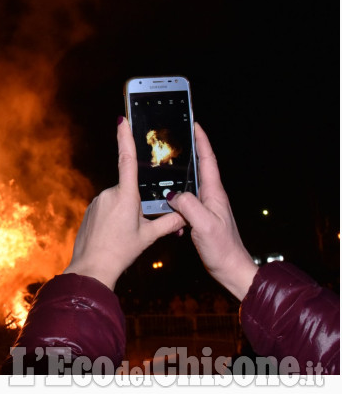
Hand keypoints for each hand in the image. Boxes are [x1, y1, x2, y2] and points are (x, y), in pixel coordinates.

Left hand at [64, 117, 185, 289]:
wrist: (92, 267)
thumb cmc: (120, 252)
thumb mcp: (148, 237)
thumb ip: (168, 223)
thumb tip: (185, 215)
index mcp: (125, 195)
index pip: (127, 160)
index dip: (125, 138)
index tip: (123, 119)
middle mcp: (109, 193)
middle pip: (128, 189)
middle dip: (135, 203)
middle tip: (135, 227)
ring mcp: (97, 201)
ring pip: (117, 200)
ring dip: (123, 212)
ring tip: (122, 235)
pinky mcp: (89, 210)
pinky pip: (105, 208)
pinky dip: (112, 218)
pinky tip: (112, 235)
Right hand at [166, 123, 257, 299]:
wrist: (231, 270)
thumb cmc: (223, 248)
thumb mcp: (204, 225)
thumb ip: (188, 205)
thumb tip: (172, 193)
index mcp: (214, 193)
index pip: (208, 159)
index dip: (201, 140)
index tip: (193, 124)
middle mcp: (211, 196)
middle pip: (198, 168)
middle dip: (187, 152)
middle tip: (171, 141)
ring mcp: (206, 207)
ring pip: (188, 185)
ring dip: (176, 177)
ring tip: (162, 168)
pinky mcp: (200, 218)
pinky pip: (184, 202)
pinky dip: (173, 199)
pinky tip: (164, 204)